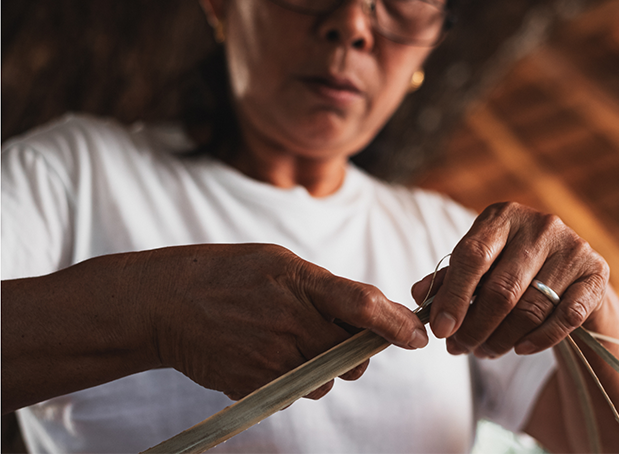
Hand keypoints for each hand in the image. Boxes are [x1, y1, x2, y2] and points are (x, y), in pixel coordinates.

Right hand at [134, 244, 427, 399]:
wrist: (166, 303)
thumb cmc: (227, 274)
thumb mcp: (279, 262)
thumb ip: (323, 286)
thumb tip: (367, 309)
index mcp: (302, 283)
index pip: (363, 306)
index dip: (396, 324)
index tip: (418, 336)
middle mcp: (293, 324)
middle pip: (352, 356)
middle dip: (354, 351)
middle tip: (334, 334)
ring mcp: (274, 358)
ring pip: (325, 380)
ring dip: (320, 367)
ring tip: (286, 339)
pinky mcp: (257, 384)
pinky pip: (293, 391)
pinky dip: (290, 377)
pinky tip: (264, 350)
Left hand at [411, 202, 608, 357]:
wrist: (571, 272)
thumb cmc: (513, 267)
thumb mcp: (482, 264)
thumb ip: (450, 277)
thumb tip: (419, 294)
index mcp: (503, 216)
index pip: (472, 255)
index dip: (453, 296)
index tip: (440, 329)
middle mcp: (540, 225)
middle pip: (502, 289)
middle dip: (475, 327)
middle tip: (459, 349)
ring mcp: (573, 247)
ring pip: (530, 308)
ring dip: (502, 339)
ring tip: (484, 352)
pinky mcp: (597, 273)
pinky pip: (565, 318)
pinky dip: (539, 339)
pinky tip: (520, 349)